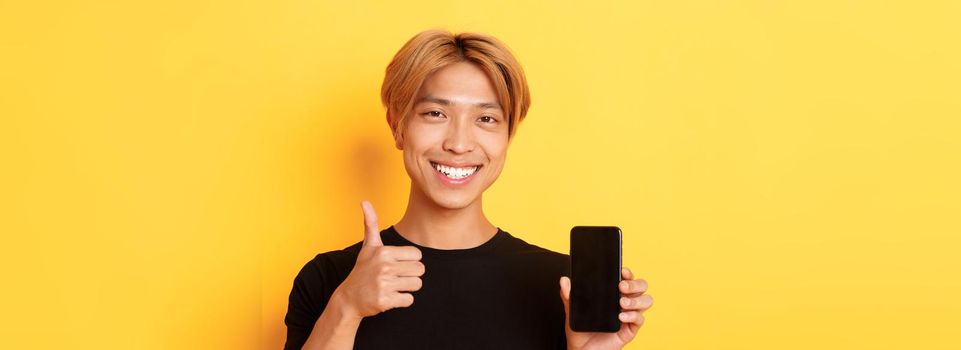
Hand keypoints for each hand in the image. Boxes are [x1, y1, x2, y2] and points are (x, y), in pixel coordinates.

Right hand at [331, 200, 424, 318]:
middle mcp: (384, 267)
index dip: (410, 261)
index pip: (417, 255)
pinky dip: (402, 301)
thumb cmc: (363, 270)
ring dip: (407, 288)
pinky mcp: (385, 301)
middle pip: (420, 270)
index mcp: (384, 252)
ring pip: (417, 284)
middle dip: (411, 275)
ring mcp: (384, 284)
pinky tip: (390, 297)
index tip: (396, 265)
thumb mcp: (368, 247)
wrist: (348, 298)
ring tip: (393, 286)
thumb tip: (364, 201)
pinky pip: (409, 300)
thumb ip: (371, 224)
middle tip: (395, 277)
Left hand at [559, 267, 652, 349]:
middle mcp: (624, 302)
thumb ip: (569, 295)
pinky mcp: (630, 329)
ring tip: (621, 302)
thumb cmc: (581, 330)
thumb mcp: (572, 311)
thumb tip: (564, 280)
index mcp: (613, 294)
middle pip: (641, 286)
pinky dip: (632, 315)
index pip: (626, 278)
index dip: (628, 273)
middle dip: (634, 283)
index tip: (622, 271)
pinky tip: (621, 316)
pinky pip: (640, 319)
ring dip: (636, 299)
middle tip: (621, 286)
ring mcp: (629, 315)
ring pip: (646, 301)